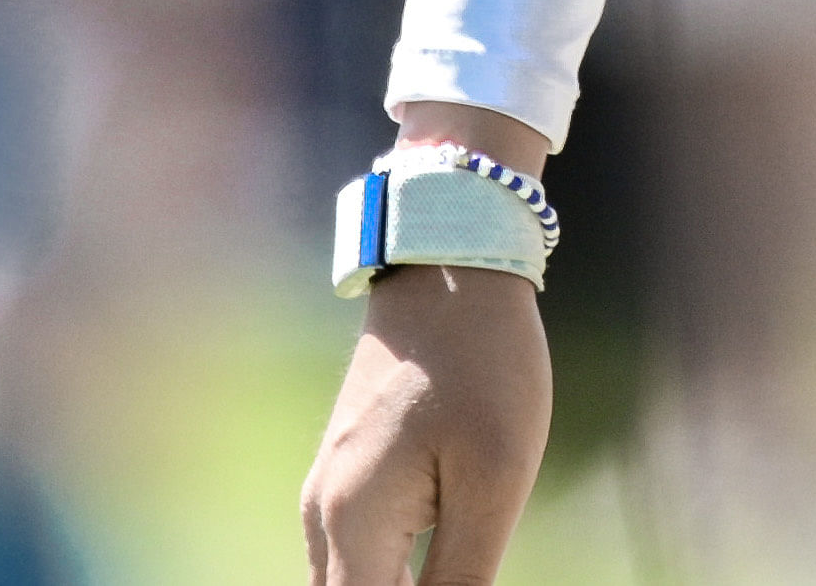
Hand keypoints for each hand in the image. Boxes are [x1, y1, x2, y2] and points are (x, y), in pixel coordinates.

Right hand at [304, 116, 558, 585]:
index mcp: (353, 528)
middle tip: (458, 578)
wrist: (448, 260)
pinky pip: (355, 562)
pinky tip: (427, 579)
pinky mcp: (348, 477)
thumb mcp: (492, 477)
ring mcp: (328, 495)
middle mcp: (323, 519)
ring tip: (447, 576)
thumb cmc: (482, 364)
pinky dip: (384, 585)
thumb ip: (462, 578)